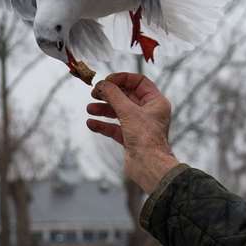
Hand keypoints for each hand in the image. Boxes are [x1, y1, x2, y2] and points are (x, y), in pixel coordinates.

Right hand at [87, 73, 178, 193]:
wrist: (149, 167)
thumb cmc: (146, 138)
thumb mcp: (128, 111)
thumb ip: (114, 95)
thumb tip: (102, 84)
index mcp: (155, 102)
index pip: (139, 82)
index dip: (122, 79)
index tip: (107, 80)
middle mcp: (149, 112)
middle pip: (126, 96)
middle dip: (109, 95)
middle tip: (94, 93)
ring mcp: (139, 126)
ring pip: (119, 112)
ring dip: (103, 109)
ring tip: (90, 109)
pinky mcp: (131, 138)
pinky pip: (115, 128)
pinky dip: (103, 125)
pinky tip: (91, 123)